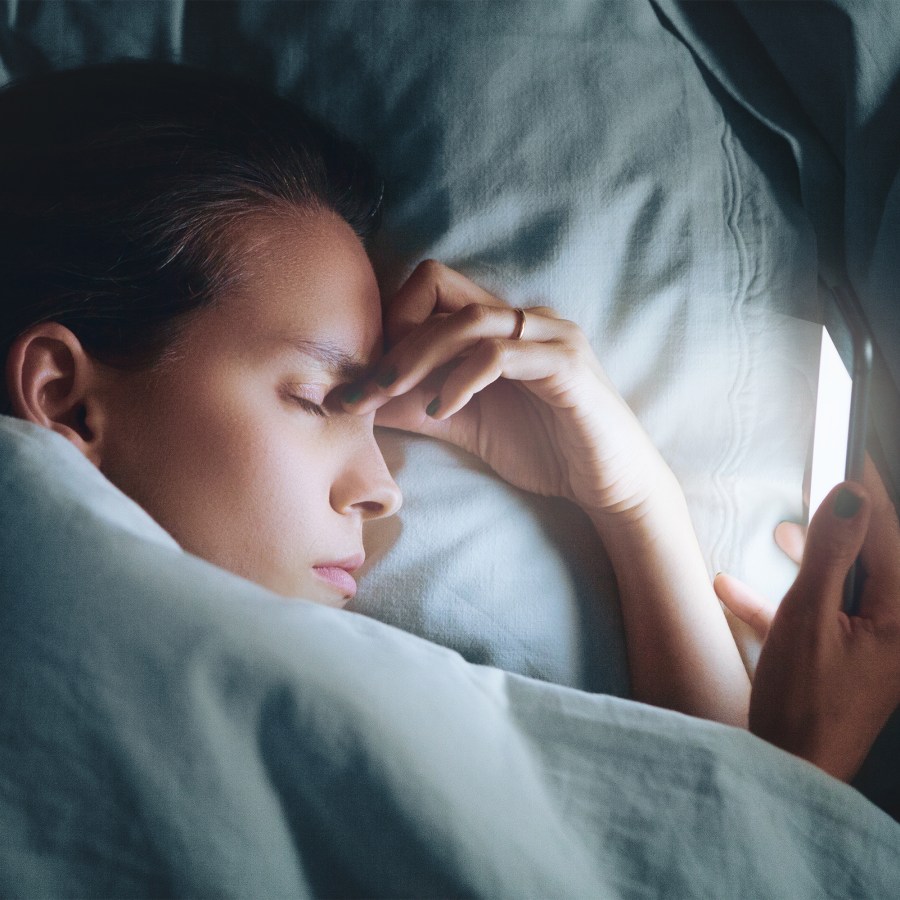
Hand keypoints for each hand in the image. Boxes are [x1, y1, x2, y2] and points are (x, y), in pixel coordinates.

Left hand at [343, 260, 676, 520]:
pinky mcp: (566, 366)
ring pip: (468, 320)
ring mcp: (548, 337)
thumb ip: (418, 405)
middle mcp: (523, 318)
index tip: (366, 378)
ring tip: (390, 396)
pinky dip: (461, 380)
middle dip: (392, 339)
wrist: (608, 485)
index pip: (430, 288)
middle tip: (362, 390)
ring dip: (416, 357)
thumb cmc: (544, 449)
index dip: (390, 323)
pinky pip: (501, 355)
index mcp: (499, 325)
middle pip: (439, 289)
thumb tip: (361, 399)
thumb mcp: (464, 424)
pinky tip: (442, 410)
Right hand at [719, 463, 899, 780]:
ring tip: (781, 536)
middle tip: (816, 493)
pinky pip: (819, 616)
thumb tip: (850, 497)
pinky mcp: (841, 659)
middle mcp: (896, 629)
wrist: (787, 770)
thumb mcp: (808, 618)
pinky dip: (783, 603)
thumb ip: (831, 553)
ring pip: (845, 585)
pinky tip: (733, 591)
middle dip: (839, 527)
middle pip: (872, 559)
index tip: (851, 455)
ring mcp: (870, 646)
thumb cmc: (803, 703)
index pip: (889, 536)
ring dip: (811, 561)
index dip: (867, 494)